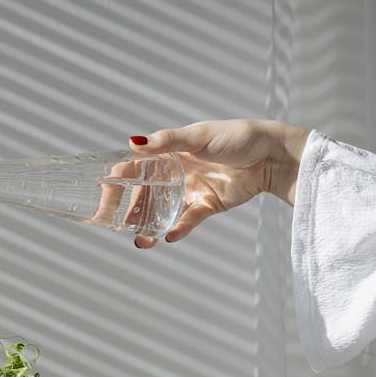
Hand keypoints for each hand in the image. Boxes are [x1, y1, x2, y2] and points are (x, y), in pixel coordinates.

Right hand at [127, 119, 309, 248]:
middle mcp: (174, 173)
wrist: (272, 154)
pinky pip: (188, 220)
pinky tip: (168, 237)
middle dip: (127, 210)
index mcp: (168, 153)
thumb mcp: (199, 136)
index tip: (103, 197)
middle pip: (143, 195)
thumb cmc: (237, 137)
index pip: (133, 169)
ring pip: (162, 212)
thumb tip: (133, 142)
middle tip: (112, 224)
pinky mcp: (207, 205)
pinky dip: (179, 229)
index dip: (115, 182)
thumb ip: (167, 141)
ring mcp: (189, 191)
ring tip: (141, 241)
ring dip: (148, 226)